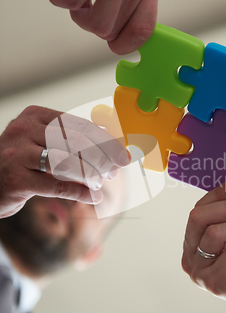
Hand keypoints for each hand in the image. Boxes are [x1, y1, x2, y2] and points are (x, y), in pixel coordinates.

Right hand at [0, 106, 129, 218]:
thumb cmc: (22, 161)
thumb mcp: (42, 142)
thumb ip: (71, 139)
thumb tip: (111, 141)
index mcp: (35, 115)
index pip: (78, 125)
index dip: (105, 140)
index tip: (122, 154)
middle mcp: (25, 130)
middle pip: (75, 142)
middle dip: (101, 158)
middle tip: (115, 170)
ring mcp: (18, 154)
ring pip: (66, 162)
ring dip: (91, 174)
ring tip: (101, 182)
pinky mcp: (16, 180)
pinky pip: (57, 185)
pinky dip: (80, 192)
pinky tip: (94, 196)